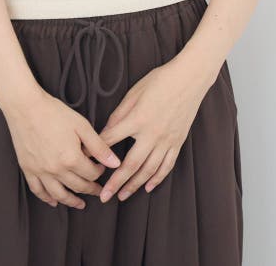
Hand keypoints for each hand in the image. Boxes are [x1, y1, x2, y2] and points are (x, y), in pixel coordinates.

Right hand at [0, 86, 122, 208]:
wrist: (25, 106)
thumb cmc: (54, 112)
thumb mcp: (81, 126)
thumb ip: (99, 147)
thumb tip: (115, 163)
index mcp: (71, 159)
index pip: (91, 174)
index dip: (99, 172)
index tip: (101, 168)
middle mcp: (56, 170)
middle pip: (78, 186)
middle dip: (90, 189)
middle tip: (97, 190)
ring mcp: (40, 171)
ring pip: (58, 194)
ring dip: (71, 201)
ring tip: (80, 204)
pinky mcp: (28, 169)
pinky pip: (38, 190)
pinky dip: (46, 198)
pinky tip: (53, 201)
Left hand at [96, 58, 211, 201]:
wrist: (189, 79)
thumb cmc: (160, 81)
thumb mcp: (134, 92)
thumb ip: (120, 114)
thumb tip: (106, 130)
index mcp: (138, 119)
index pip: (112, 139)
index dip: (98, 150)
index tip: (86, 160)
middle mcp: (152, 133)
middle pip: (131, 164)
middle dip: (116, 182)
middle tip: (104, 196)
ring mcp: (167, 140)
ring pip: (149, 170)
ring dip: (134, 185)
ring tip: (122, 196)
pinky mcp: (177, 142)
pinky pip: (167, 166)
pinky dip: (157, 178)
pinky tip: (148, 187)